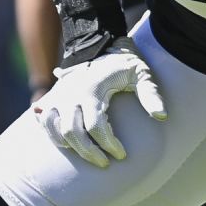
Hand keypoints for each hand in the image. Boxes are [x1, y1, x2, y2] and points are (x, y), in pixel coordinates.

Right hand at [33, 37, 165, 167]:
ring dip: (68, 145)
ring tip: (86, 153)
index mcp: (92, 90)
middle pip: (71, 132)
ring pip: (53, 127)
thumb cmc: (123, 63)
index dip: (109, 144)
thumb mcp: (141, 73)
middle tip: (105, 162)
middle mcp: (71, 93)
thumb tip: (161, 116)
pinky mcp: (54, 95)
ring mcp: (59, 94)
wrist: (100, 43)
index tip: (121, 154)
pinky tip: (65, 142)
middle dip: (88, 152)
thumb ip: (151, 94)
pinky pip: (43, 118)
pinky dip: (50, 132)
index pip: (96, 126)